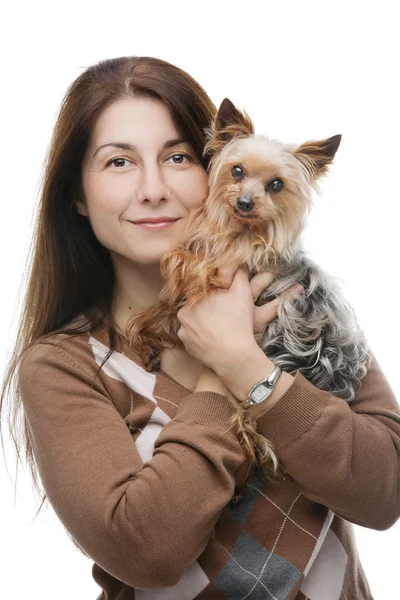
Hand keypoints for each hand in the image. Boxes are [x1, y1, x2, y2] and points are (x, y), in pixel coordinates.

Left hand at [176, 264, 302, 373]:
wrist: (233, 355)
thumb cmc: (238, 322)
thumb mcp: (243, 291)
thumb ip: (237, 273)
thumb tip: (234, 263)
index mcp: (195, 293)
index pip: (201, 287)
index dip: (212, 292)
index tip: (222, 299)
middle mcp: (184, 309)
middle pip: (196, 304)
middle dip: (207, 306)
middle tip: (223, 314)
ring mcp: (182, 328)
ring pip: (193, 320)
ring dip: (203, 321)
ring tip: (219, 327)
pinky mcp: (185, 343)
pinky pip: (192, 335)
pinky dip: (201, 336)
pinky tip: (213, 338)